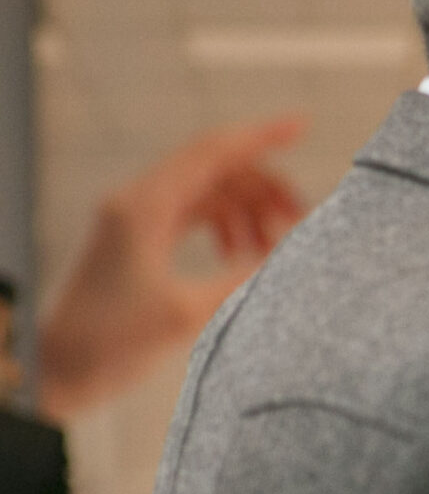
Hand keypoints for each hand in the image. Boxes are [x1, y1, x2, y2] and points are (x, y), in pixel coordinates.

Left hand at [37, 115, 306, 421]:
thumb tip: (296, 258)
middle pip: (216, 170)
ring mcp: (138, 219)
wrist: (59, 369)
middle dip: (264, 186)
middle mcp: (139, 203)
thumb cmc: (111, 342)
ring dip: (248, 211)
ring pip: (209, 192)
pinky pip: (194, 214)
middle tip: (302, 218)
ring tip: (275, 247)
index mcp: (144, 208)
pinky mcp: (140, 239)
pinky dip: (226, 226)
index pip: (212, 153)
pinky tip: (243, 256)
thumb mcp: (187, 313)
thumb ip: (244, 280)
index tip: (303, 124)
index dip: (260, 136)